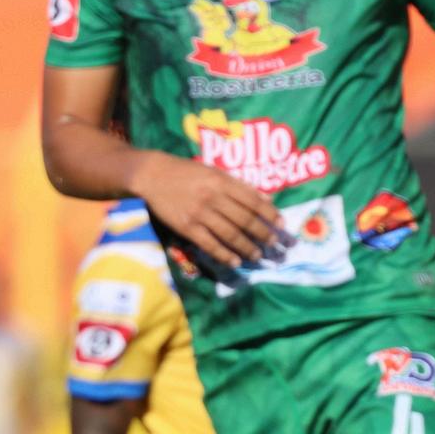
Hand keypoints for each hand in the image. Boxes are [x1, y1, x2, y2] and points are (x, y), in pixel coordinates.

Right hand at [132, 152, 283, 268]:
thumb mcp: (213, 172)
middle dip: (264, 234)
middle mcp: (213, 198)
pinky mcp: (187, 228)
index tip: (282, 225)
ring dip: (247, 247)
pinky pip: (210, 245)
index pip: (252, 200)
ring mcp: (200, 214)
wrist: (152, 175)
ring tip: (258, 256)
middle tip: (276, 245)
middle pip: (245, 220)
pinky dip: (225, 255)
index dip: (269, 214)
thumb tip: (266, 200)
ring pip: (230, 235)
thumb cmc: (186, 172)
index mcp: (222, 181)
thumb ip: (239, 186)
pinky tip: (235, 261)